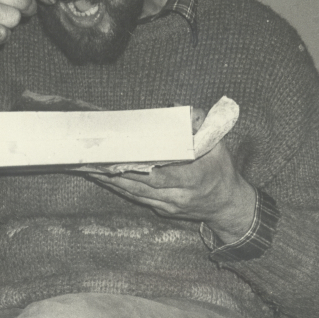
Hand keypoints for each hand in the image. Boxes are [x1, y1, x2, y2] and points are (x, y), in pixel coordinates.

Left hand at [87, 136, 256, 244]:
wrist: (228, 206)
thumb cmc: (222, 170)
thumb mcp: (218, 144)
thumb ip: (200, 124)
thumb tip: (175, 106)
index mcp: (193, 179)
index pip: (160, 176)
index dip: (136, 170)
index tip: (117, 159)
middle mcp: (179, 196)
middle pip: (140, 186)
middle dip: (114, 174)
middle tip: (94, 160)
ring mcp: (169, 206)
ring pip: (134, 194)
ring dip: (112, 183)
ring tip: (90, 169)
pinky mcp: (163, 211)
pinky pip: (137, 199)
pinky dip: (120, 189)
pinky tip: (104, 179)